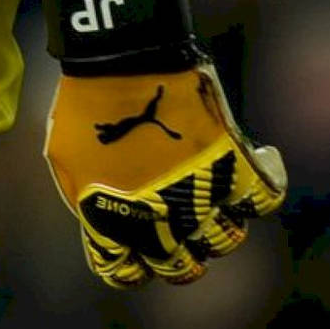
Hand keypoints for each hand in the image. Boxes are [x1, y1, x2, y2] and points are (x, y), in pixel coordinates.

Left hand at [38, 0, 285, 286]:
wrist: (121, 55)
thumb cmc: (85, 99)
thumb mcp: (65, 153)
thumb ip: (82, 194)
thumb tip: (97, 216)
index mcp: (114, 223)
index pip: (125, 273)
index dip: (128, 260)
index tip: (130, 242)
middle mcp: (163, 223)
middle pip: (182, 268)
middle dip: (175, 252)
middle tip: (171, 223)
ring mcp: (203, 198)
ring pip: (224, 240)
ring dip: (214, 223)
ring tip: (203, 192)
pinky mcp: (235, 168)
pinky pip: (263, 199)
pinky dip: (259, 187)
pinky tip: (245, 169)